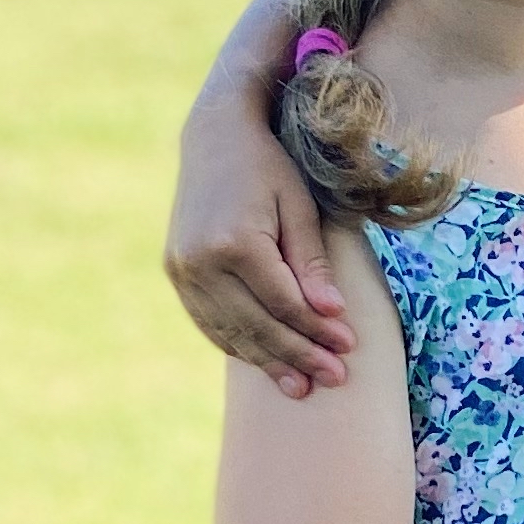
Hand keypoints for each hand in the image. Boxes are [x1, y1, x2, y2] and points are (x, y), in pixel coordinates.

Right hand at [165, 66, 355, 391]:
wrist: (214, 137)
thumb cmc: (268, 167)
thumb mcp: (299, 206)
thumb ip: (312, 263)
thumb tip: (332, 316)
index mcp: (235, 242)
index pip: (283, 303)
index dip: (316, 330)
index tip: (348, 348)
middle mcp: (201, 262)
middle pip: (257, 325)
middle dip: (298, 356)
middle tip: (334, 378)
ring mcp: (183, 270)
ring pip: (230, 330)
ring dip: (268, 361)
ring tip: (302, 386)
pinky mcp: (175, 273)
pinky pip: (208, 322)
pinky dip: (237, 344)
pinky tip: (264, 361)